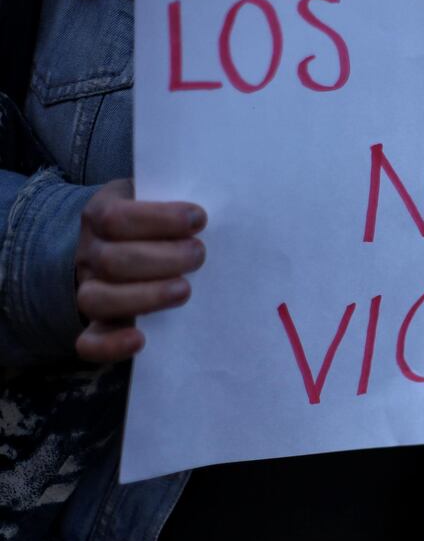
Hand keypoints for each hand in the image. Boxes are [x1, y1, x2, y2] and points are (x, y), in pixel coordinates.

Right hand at [74, 179, 206, 362]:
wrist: (128, 243)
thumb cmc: (159, 219)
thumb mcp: (160, 195)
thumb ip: (179, 195)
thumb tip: (218, 204)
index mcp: (102, 215)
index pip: (115, 217)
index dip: (158, 218)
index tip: (199, 219)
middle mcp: (91, 253)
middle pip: (113, 260)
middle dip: (163, 259)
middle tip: (199, 255)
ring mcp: (92, 289)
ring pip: (99, 299)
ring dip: (146, 296)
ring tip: (185, 290)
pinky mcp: (99, 323)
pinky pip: (89, 342)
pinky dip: (110, 345)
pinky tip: (140, 340)